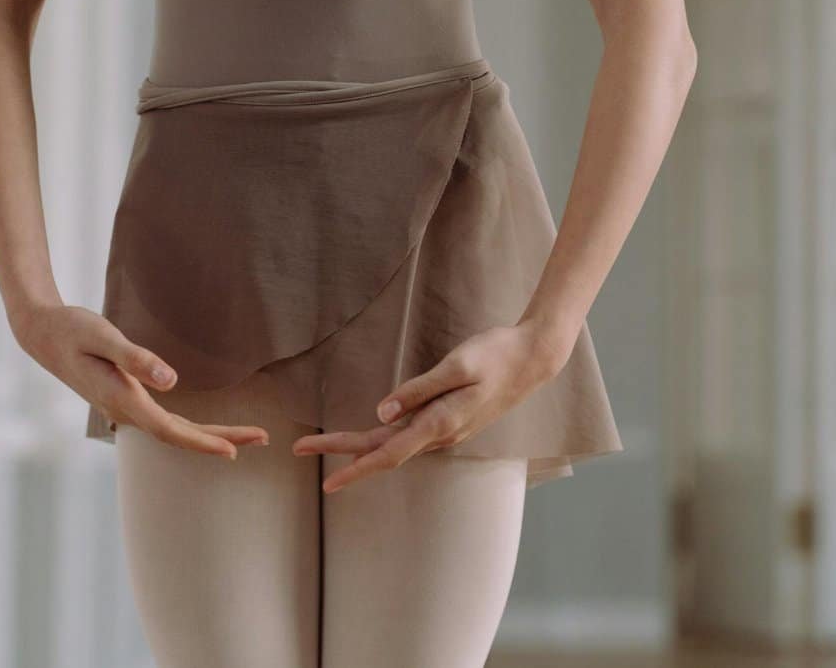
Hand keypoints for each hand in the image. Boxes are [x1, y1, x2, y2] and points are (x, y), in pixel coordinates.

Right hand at [13, 303, 268, 457]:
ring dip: (209, 436)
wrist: (41, 332)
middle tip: (262, 439)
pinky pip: (165, 423)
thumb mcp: (103, 336)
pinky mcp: (126, 401)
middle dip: (221, 440)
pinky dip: (191, 429)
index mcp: (122, 400)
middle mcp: (124, 411)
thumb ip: (136, 358)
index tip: (235, 450)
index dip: (203, 442)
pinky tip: (207, 431)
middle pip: (179, 435)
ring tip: (248, 437)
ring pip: (173, 431)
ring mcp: (124, 409)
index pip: (171, 430)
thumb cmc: (72, 329)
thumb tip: (172, 381)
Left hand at [291, 321, 574, 492]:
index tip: (326, 480)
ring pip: (395, 445)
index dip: (354, 467)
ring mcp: (447, 430)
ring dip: (360, 447)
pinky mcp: (451, 420)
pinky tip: (373, 436)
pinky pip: (410, 436)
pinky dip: (384, 440)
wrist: (534, 358)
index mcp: (440, 423)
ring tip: (325, 442)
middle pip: (383, 450)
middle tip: (301, 449)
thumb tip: (381, 412)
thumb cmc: (496, 355)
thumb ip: (418, 390)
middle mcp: (441, 433)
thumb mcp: (457, 366)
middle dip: (342, 452)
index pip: (387, 453)